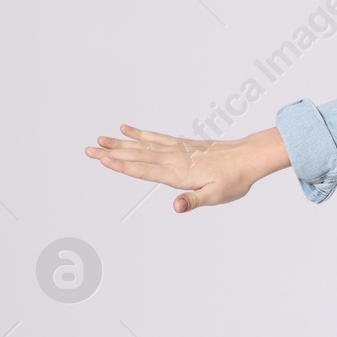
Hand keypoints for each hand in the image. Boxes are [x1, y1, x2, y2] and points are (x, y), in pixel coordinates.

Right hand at [85, 125, 269, 212]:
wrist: (248, 157)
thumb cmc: (234, 179)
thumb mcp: (216, 196)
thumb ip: (193, 201)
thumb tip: (176, 207)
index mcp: (178, 173)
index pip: (144, 170)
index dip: (122, 165)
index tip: (102, 159)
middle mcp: (173, 159)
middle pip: (137, 156)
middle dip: (112, 153)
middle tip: (88, 149)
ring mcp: (177, 149)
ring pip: (143, 145)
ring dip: (121, 142)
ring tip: (100, 138)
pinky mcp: (182, 144)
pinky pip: (156, 137)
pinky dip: (141, 133)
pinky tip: (127, 129)